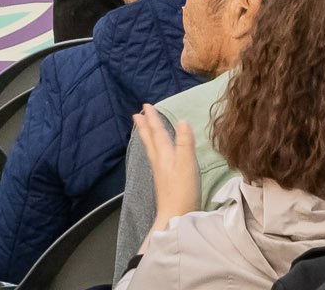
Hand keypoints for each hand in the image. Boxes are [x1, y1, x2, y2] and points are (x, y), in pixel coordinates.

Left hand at [135, 106, 201, 231]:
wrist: (175, 218)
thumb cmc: (182, 192)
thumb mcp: (187, 164)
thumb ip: (185, 143)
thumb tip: (182, 121)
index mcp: (164, 155)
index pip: (158, 133)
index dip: (153, 119)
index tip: (146, 106)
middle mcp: (159, 162)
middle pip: (150, 140)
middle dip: (145, 127)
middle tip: (137, 115)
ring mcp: (160, 173)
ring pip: (152, 150)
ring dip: (148, 137)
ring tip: (144, 131)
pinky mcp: (164, 182)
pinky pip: (156, 159)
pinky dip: (155, 151)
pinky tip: (158, 157)